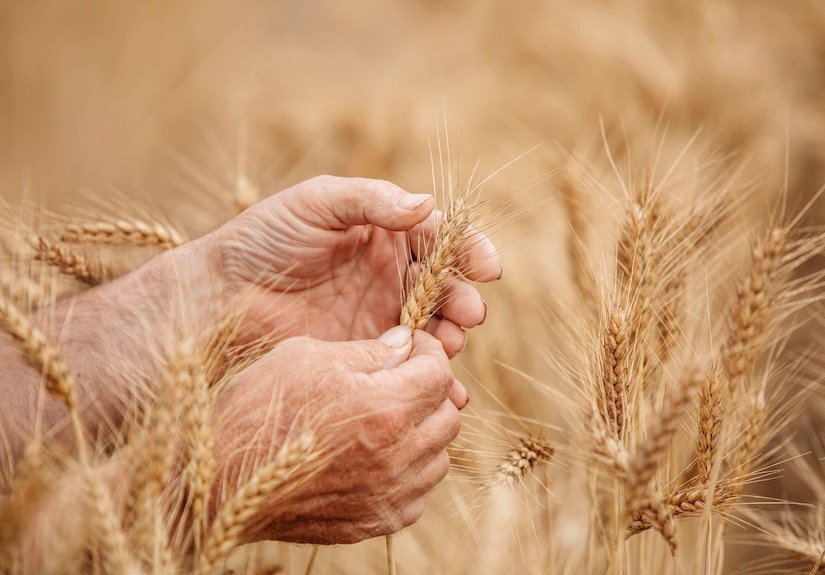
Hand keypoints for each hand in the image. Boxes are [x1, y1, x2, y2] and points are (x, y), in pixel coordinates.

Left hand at [204, 175, 500, 355]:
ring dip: (452, 337)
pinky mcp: (366, 356)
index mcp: (385, 233)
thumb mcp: (317, 203)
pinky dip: (431, 378)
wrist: (218, 298)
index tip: (486, 268)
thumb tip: (426, 204)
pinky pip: (408, 366)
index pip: (440, 239)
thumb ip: (371, 201)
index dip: (469, 251)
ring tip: (447, 347)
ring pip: (435, 328)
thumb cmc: (264, 239)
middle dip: (464, 299)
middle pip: (446, 287)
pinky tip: (445, 389)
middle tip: (467, 314)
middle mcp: (390, 275)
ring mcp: (380, 317)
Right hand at [211, 326, 465, 544]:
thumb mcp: (307, 357)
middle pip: (449, 416)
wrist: (217, 482)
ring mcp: (388, 495)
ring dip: (424, 433)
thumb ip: (368, 352)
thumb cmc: (256, 411)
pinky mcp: (375, 522)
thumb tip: (405, 344)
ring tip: (388, 419)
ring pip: (439, 457)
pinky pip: (417, 494)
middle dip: (431, 392)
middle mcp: (396, 456)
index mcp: (384, 408)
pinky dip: (409, 472)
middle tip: (401, 381)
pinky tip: (377, 456)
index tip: (411, 348)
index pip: (440, 373)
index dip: (429, 353)